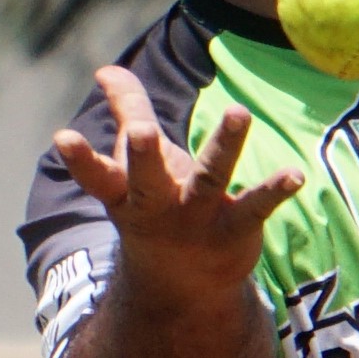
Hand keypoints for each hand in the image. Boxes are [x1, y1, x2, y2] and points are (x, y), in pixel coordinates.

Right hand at [50, 68, 301, 298]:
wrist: (185, 288)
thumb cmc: (156, 207)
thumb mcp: (136, 164)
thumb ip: (127, 112)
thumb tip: (106, 70)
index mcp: (126, 191)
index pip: (98, 175)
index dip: (80, 158)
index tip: (62, 137)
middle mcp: (157, 206)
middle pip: (147, 178)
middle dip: (142, 154)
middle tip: (141, 131)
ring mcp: (196, 220)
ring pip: (209, 179)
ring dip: (224, 145)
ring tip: (238, 112)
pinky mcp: (234, 228)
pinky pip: (255, 207)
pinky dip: (275, 190)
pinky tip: (296, 174)